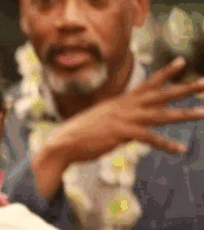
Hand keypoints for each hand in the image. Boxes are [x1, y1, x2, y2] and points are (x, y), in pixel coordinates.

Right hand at [34, 57, 203, 198]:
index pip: (148, 84)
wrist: (63, 143)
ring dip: (185, 114)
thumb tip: (125, 127)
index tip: (182, 61)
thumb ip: (116, 120)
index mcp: (121, 102)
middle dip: (184, 88)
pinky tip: (181, 149)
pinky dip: (167, 145)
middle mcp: (126, 107)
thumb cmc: (78, 134)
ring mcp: (125, 119)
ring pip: (162, 114)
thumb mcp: (100, 121)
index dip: (166, 73)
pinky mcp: (123, 133)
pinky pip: (151, 139)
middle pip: (161, 95)